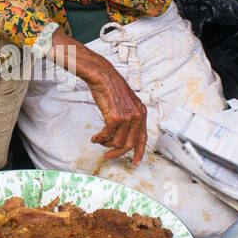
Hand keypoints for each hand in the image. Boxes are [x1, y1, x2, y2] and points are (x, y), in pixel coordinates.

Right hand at [48, 30, 147, 165]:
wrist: (101, 75)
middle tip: (108, 156)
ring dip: (106, 145)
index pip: (143, 137)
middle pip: (131, 144)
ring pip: (118, 142)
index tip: (136, 162)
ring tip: (99, 141)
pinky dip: (100, 139)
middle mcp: (138, 115)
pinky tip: (95, 138)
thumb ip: (128, 116)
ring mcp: (127, 116)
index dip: (140, 152)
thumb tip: (123, 133)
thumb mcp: (125, 102)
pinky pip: (107, 136)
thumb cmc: (110, 87)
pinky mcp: (115, 117)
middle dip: (118, 153)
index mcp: (142, 111)